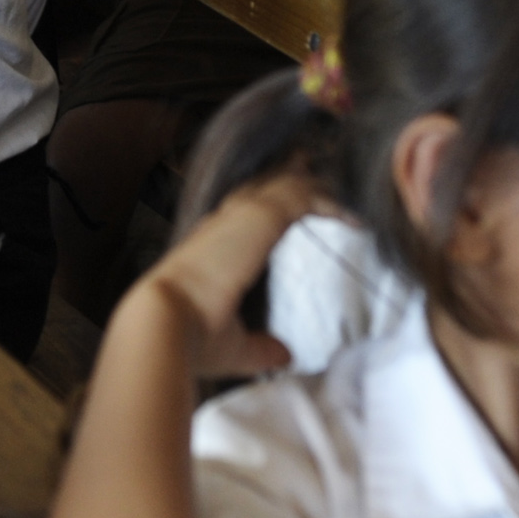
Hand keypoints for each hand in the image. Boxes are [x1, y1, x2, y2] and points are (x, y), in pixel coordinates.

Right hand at [126, 168, 321, 381]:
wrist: (166, 317)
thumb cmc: (190, 333)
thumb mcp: (235, 345)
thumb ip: (262, 346)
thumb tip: (285, 355)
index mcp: (209, 247)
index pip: (238, 215)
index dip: (260, 204)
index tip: (280, 201)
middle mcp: (222, 225)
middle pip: (259, 188)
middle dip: (284, 177)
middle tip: (307, 163)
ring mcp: (241, 218)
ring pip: (283, 186)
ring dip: (312, 184)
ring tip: (340, 183)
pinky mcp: (262, 217)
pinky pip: (304, 197)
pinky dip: (330, 203)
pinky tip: (352, 216)